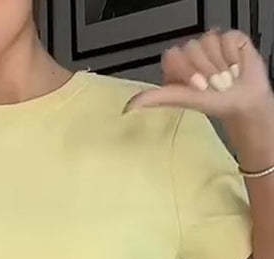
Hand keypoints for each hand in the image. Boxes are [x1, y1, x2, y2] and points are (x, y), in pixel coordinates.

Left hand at [122, 28, 273, 123]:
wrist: (242, 103)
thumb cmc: (214, 102)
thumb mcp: (182, 100)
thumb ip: (155, 99)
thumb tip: (128, 107)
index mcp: (177, 65)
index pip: (173, 55)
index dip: (187, 70)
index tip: (198, 87)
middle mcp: (192, 53)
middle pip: (191, 48)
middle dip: (205, 71)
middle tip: (212, 85)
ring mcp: (210, 44)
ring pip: (209, 41)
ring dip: (220, 66)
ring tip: (225, 78)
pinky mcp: (229, 38)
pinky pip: (227, 39)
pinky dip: (233, 57)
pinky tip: (235, 67)